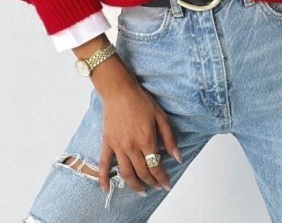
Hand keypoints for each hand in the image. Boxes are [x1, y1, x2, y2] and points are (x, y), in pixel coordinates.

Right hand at [98, 78, 181, 194]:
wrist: (120, 91)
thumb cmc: (141, 101)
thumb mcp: (161, 116)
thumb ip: (170, 138)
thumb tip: (178, 157)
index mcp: (147, 140)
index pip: (156, 166)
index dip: (163, 178)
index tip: (167, 185)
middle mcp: (132, 147)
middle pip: (143, 172)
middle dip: (152, 182)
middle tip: (157, 186)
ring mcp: (118, 146)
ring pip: (126, 173)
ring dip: (134, 185)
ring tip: (142, 191)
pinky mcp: (107, 143)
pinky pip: (104, 164)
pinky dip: (104, 179)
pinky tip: (106, 190)